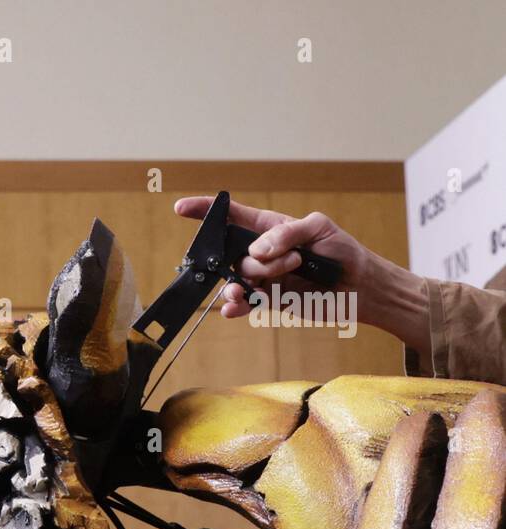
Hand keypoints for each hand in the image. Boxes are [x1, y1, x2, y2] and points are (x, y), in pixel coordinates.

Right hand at [173, 196, 428, 355]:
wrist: (360, 289)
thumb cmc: (344, 252)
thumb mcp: (319, 229)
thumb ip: (286, 234)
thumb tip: (257, 251)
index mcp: (271, 228)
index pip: (232, 215)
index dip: (206, 210)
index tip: (182, 208)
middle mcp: (262, 252)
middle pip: (232, 252)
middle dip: (252, 258)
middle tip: (291, 260)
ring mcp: (264, 276)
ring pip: (238, 278)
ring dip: (253, 281)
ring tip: (279, 282)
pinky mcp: (269, 299)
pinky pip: (243, 303)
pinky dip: (236, 306)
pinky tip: (235, 307)